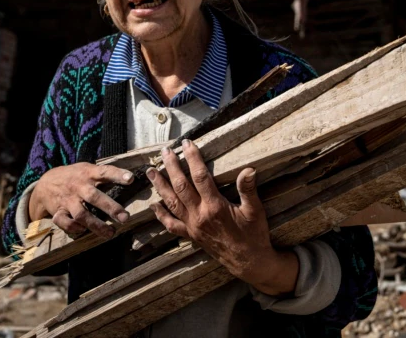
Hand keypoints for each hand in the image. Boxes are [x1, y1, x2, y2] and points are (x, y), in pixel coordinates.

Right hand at [30, 162, 134, 238]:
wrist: (45, 184)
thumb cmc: (73, 177)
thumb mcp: (86, 169)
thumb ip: (102, 174)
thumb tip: (130, 178)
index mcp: (87, 174)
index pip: (104, 172)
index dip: (117, 174)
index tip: (131, 179)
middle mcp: (78, 187)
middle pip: (94, 197)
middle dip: (110, 208)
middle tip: (125, 218)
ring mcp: (68, 200)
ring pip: (81, 214)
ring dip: (97, 225)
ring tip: (111, 233)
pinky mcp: (58, 211)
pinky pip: (65, 222)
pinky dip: (74, 228)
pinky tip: (83, 231)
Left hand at [146, 140, 298, 295]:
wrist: (249, 262)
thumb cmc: (254, 235)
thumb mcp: (255, 211)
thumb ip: (248, 190)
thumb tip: (248, 169)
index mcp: (215, 207)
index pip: (200, 177)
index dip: (193, 158)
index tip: (187, 143)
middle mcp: (200, 216)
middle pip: (181, 187)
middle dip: (171, 167)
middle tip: (165, 151)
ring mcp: (193, 227)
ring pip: (172, 203)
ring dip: (160, 186)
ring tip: (150, 171)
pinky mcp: (191, 236)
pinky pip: (172, 225)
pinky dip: (161, 215)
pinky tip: (154, 205)